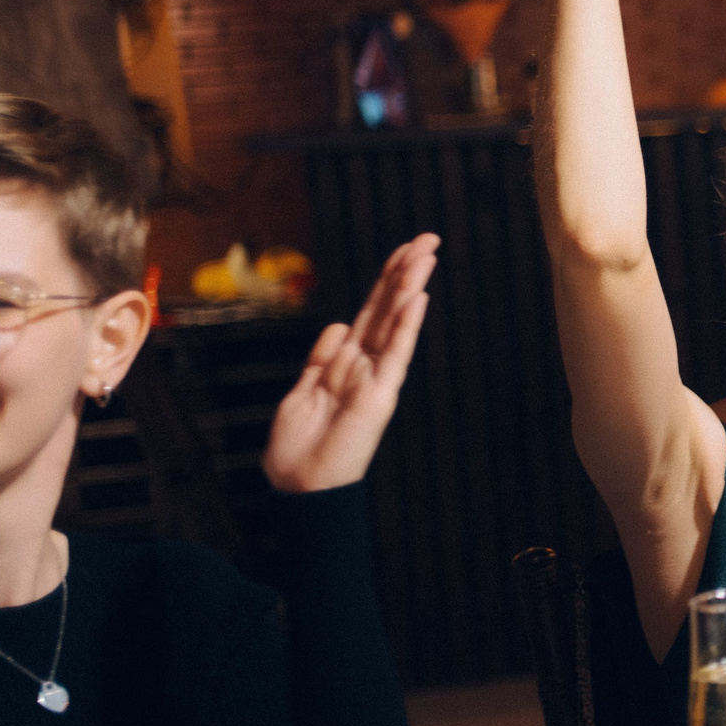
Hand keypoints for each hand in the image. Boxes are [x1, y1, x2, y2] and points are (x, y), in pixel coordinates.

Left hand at [264, 235, 437, 493]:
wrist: (301, 486)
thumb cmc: (298, 448)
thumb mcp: (301, 394)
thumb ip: (320, 359)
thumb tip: (338, 326)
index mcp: (345, 362)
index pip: (371, 311)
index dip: (386, 279)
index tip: (404, 249)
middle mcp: (365, 364)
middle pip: (387, 308)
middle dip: (405, 271)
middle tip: (427, 239)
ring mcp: (375, 377)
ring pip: (394, 323)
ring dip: (409, 287)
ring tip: (425, 255)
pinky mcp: (378, 395)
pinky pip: (394, 354)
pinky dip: (405, 327)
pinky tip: (416, 299)